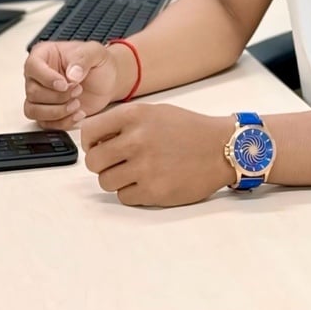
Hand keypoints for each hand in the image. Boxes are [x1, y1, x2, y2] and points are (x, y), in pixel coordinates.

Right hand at [23, 41, 123, 130]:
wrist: (108, 80)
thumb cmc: (97, 63)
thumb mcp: (94, 52)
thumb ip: (83, 59)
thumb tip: (71, 74)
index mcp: (44, 54)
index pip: (33, 66)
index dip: (47, 78)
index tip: (64, 84)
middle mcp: (38, 76)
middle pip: (32, 92)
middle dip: (57, 96)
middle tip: (78, 90)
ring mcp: (41, 95)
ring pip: (33, 110)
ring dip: (57, 112)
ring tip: (77, 104)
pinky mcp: (47, 112)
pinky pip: (44, 123)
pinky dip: (62, 122)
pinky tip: (78, 115)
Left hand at [81, 103, 235, 206]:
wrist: (220, 148)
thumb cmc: (188, 129)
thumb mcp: (155, 112)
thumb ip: (125, 122)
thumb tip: (94, 139)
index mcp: (135, 115)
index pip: (89, 131)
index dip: (90, 142)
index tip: (97, 146)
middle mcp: (137, 140)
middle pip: (93, 161)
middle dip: (101, 164)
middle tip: (116, 162)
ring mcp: (145, 167)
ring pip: (106, 182)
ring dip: (117, 179)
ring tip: (136, 171)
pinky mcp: (154, 191)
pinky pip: (124, 197)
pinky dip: (132, 192)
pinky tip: (149, 181)